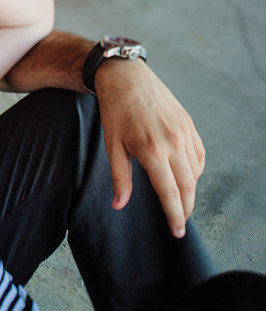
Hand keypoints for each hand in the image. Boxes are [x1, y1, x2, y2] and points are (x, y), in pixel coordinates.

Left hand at [96, 59, 205, 237]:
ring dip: (190, 190)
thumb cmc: (115, 112)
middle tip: (180, 223)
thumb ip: (120, 178)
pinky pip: (199, 155)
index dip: (174, 215)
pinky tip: (186, 176)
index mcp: (153, 151)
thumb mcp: (112, 147)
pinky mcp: (189, 125)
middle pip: (188, 186)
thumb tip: (119, 205)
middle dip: (186, 208)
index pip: (170, 193)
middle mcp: (173, 143)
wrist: (127, 79)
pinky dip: (195, 170)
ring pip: (195, 172)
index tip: (176, 231)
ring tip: (180, 202)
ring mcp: (184, 133)